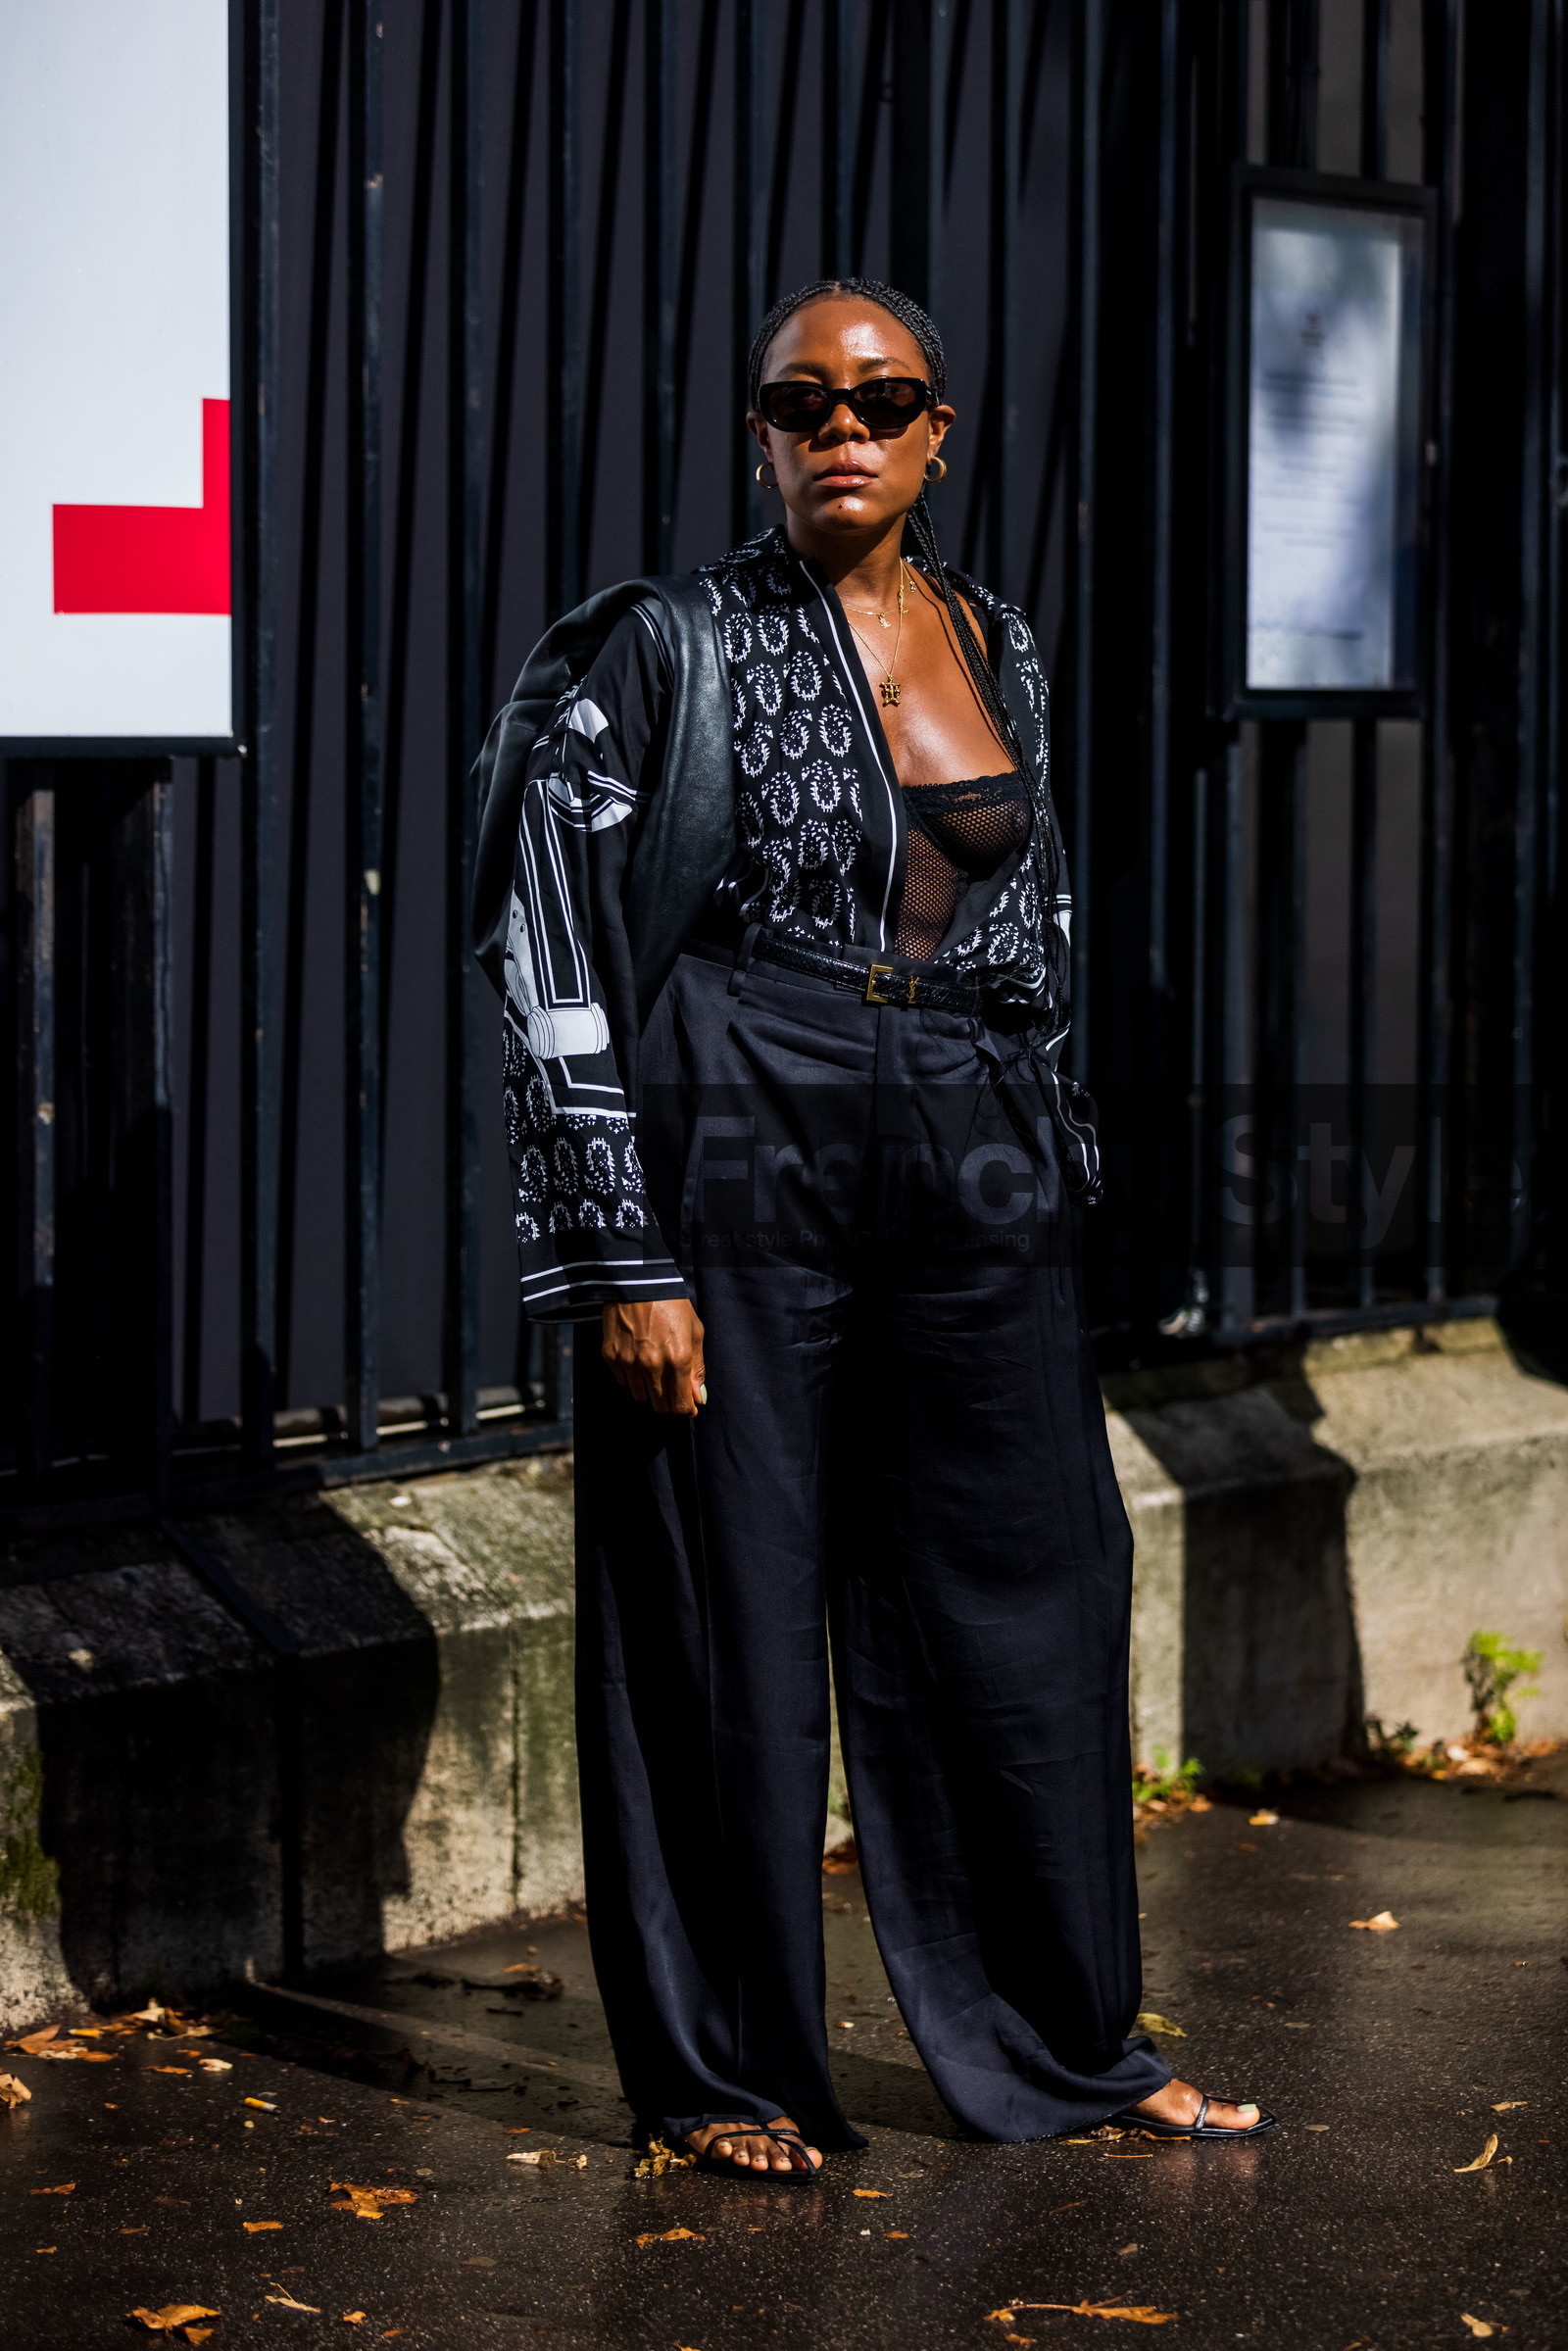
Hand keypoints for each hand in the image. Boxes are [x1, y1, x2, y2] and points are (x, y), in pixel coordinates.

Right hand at [601, 1300, 706, 1416]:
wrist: (637, 1282)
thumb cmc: (671, 1304)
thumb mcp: (694, 1332)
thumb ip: (696, 1368)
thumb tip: (698, 1397)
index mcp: (678, 1358)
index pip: (681, 1405)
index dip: (687, 1410)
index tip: (688, 1407)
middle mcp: (652, 1365)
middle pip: (660, 1406)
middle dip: (669, 1403)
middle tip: (672, 1390)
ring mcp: (629, 1362)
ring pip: (640, 1396)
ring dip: (649, 1391)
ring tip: (654, 1372)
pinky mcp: (611, 1356)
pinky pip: (623, 1381)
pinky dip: (632, 1377)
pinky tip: (637, 1361)